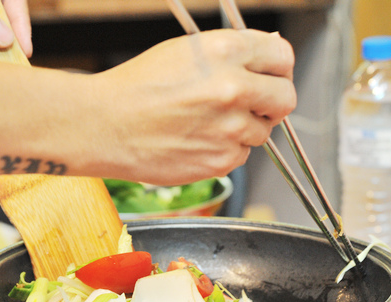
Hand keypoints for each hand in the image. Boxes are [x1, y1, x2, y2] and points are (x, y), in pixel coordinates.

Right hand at [88, 29, 295, 184]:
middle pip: (285, 98)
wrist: (105, 126)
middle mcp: (234, 88)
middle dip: (272, 103)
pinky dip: (225, 151)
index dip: (277, 69)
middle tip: (253, 105)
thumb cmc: (137, 87)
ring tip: (207, 125)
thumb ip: (233, 53)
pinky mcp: (221, 160)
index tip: (269, 77)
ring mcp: (230, 128)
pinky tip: (197, 141)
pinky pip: (241, 156)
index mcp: (226, 52)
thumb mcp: (186, 51)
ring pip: (263, 132)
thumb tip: (269, 55)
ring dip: (244, 129)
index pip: (283, 57)